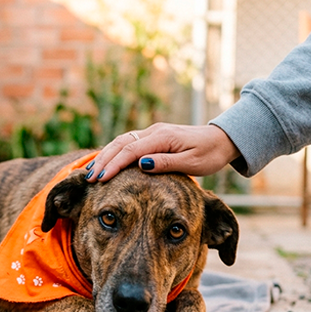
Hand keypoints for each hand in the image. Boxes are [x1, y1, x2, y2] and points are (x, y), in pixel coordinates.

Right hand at [84, 123, 241, 181]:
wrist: (221, 140)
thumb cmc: (209, 154)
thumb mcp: (192, 163)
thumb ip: (167, 163)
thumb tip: (142, 165)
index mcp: (162, 137)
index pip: (131, 151)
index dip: (113, 165)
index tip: (100, 179)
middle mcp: (154, 131)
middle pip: (121, 144)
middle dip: (103, 161)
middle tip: (89, 178)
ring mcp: (152, 133)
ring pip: (122, 142)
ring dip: (105, 156)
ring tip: (92, 172)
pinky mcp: (153, 137)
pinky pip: (128, 144)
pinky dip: (114, 153)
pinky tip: (106, 163)